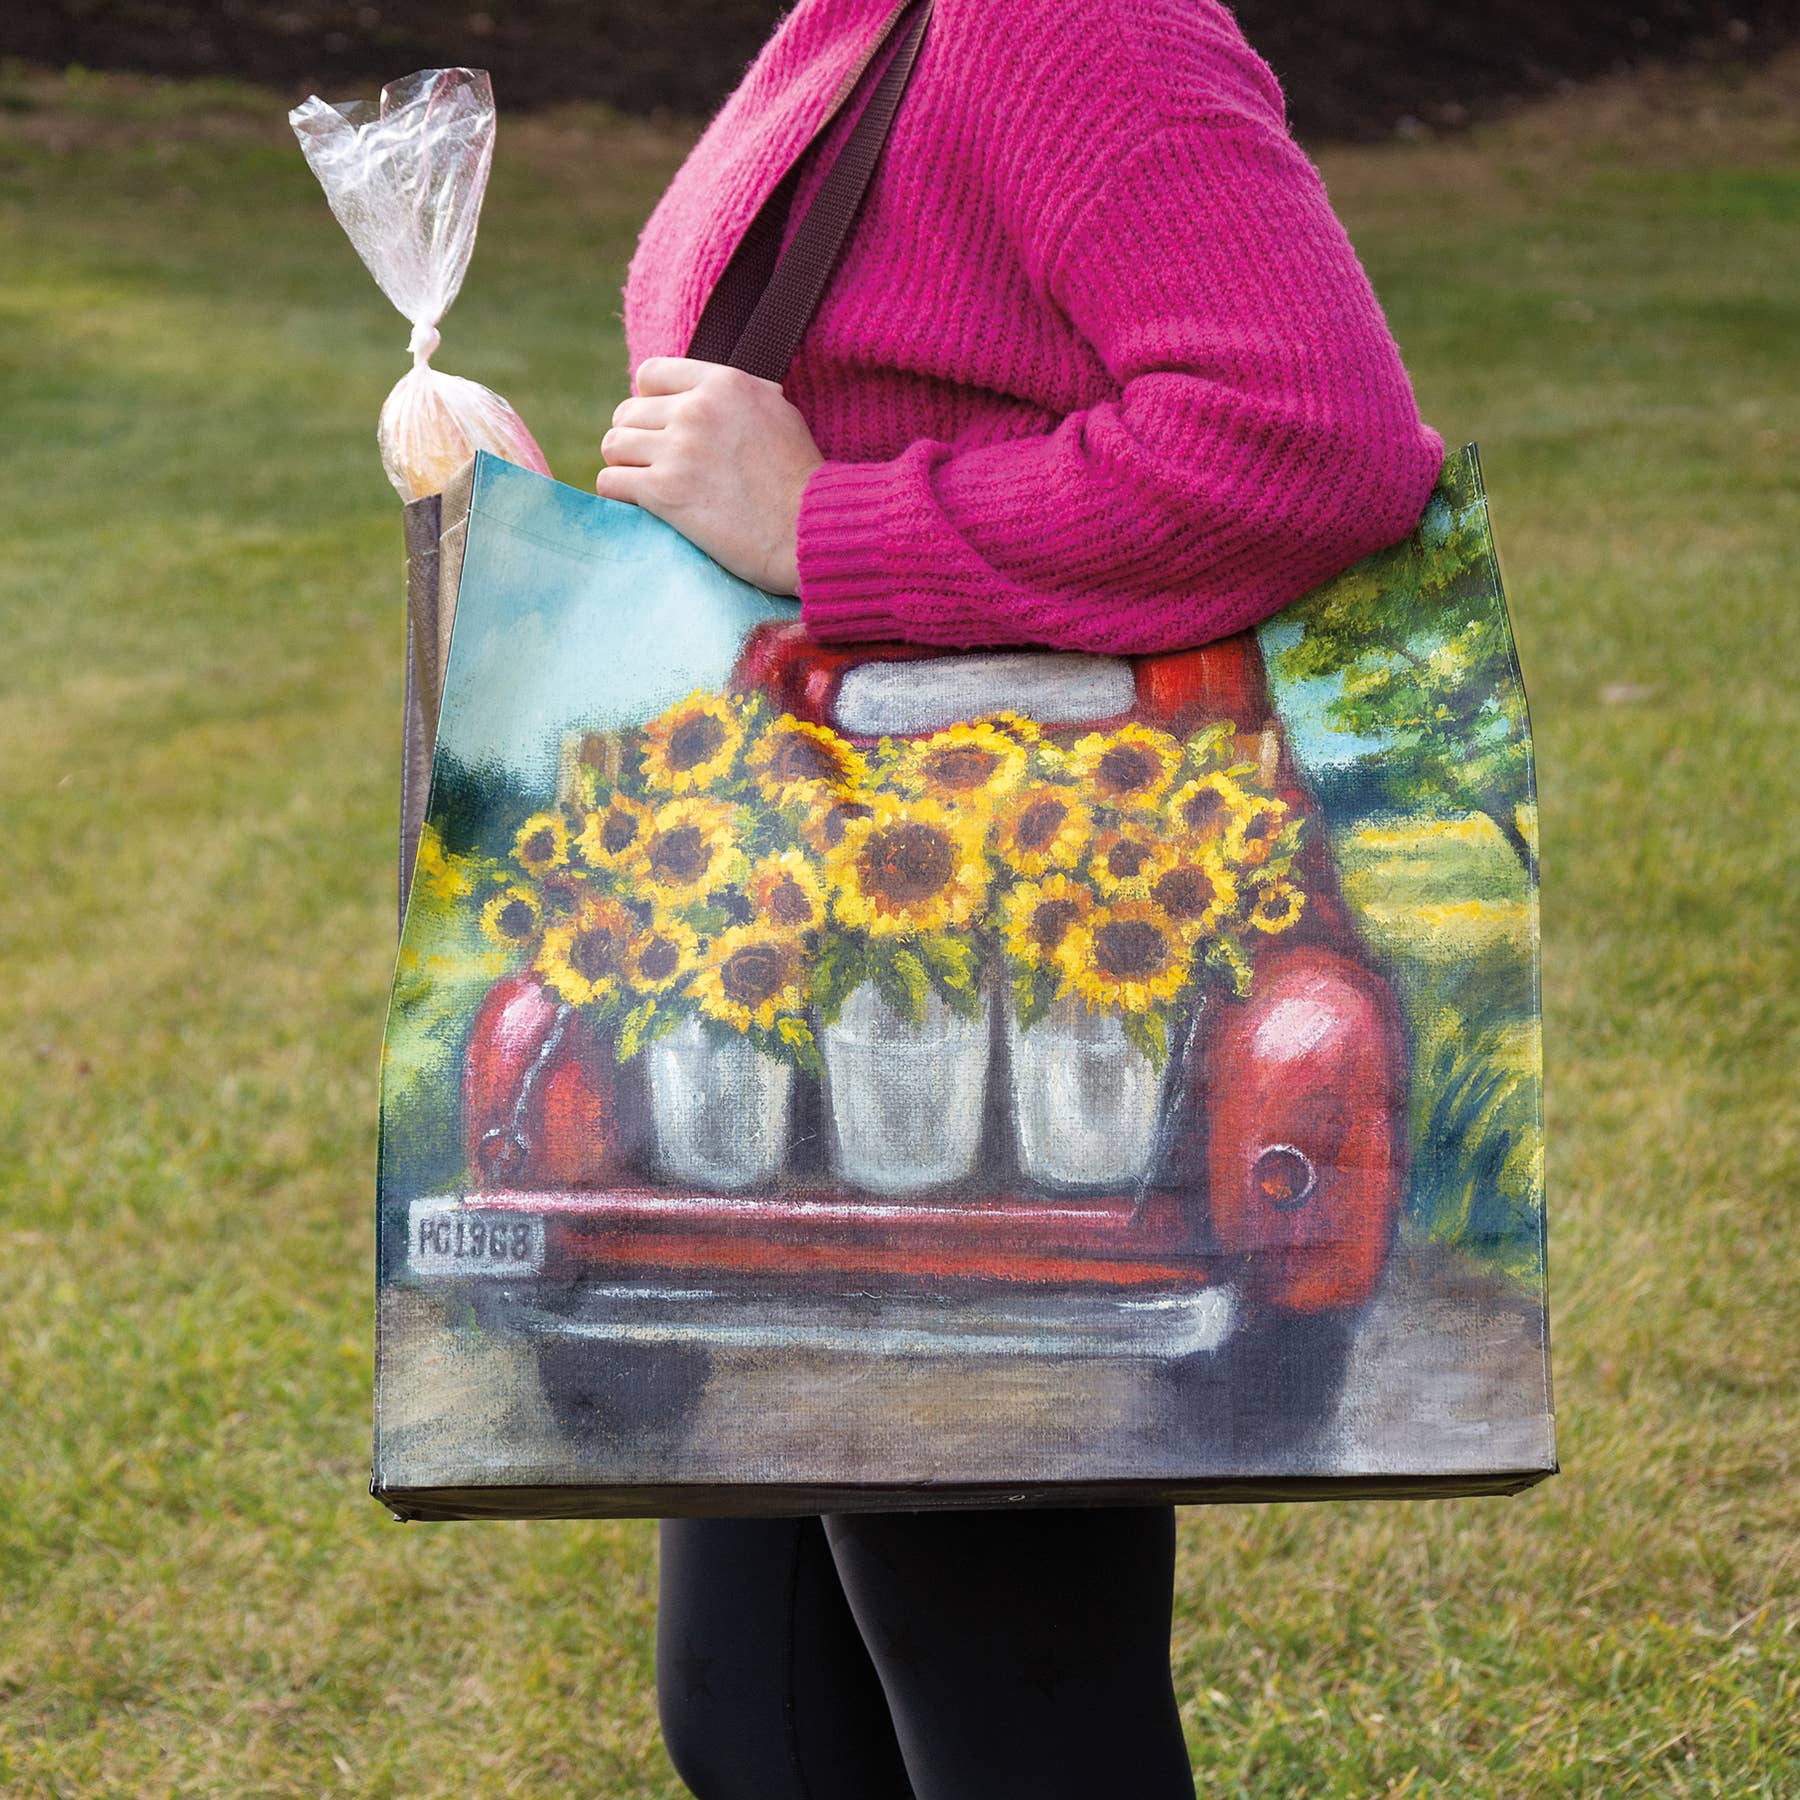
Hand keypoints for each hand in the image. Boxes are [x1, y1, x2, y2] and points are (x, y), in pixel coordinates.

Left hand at [596, 357, 824, 593]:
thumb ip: (737, 397)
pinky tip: (638, 506)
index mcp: (724, 383)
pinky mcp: (664, 491)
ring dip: (625, 466)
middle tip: (655, 466)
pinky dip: (618, 495)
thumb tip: (706, 393)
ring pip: (614, 445)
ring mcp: (678, 449)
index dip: (650, 403)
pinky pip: (611, 481)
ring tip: (645, 486)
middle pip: (627, 412)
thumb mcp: (779, 412)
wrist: (811, 530)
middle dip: (637, 439)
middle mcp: (697, 409)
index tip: (663, 429)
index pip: (651, 374)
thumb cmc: (801, 480)